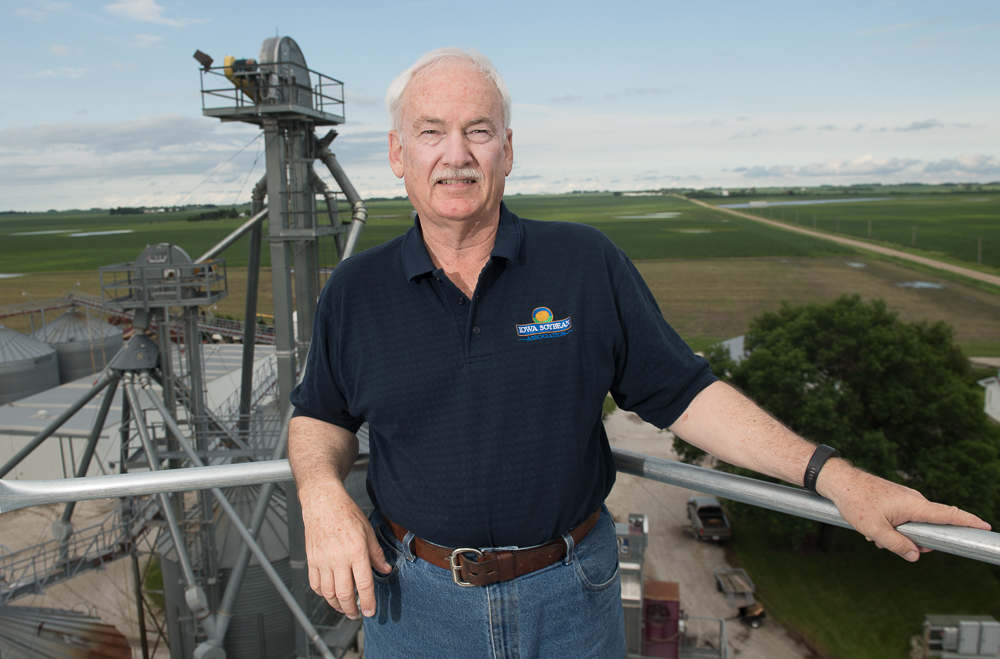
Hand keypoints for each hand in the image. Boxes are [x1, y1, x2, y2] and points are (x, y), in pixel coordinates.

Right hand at [299, 482, 392, 618]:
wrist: (323, 502)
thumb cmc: (346, 514)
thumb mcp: (368, 531)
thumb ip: (376, 554)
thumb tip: (385, 570)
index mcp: (356, 551)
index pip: (364, 584)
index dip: (368, 601)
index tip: (370, 611)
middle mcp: (338, 558)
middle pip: (344, 594)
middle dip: (352, 609)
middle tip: (357, 614)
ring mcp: (323, 560)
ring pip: (328, 593)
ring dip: (337, 605)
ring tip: (344, 608)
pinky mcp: (311, 560)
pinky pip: (315, 584)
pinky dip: (323, 594)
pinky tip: (330, 595)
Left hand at [821, 463, 991, 560]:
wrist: (840, 481)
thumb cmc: (856, 501)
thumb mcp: (874, 529)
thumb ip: (896, 544)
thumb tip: (915, 556)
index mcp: (914, 505)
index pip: (948, 514)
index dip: (968, 521)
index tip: (985, 526)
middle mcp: (914, 500)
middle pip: (930, 527)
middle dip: (915, 541)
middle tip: (888, 542)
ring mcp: (905, 499)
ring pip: (913, 526)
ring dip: (898, 535)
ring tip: (874, 534)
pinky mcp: (897, 500)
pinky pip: (902, 520)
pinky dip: (890, 527)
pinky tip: (872, 529)